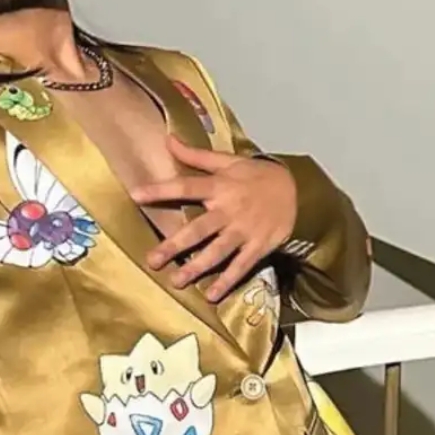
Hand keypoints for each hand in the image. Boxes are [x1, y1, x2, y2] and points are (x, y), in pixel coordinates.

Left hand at [131, 135, 296, 301]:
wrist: (298, 190)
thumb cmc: (256, 175)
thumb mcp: (228, 161)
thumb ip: (196, 155)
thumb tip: (167, 139)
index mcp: (219, 186)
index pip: (186, 186)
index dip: (161, 190)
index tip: (136, 195)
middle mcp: (229, 210)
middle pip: (198, 229)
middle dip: (175, 245)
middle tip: (152, 260)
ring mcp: (244, 231)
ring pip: (217, 251)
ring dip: (197, 267)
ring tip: (176, 281)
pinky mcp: (258, 246)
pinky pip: (241, 266)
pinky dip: (228, 281)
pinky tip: (212, 295)